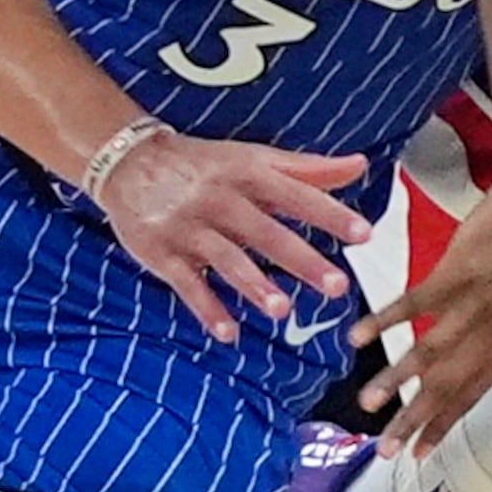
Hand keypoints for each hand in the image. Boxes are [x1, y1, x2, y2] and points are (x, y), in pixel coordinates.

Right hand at [93, 127, 369, 343]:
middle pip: (264, 231)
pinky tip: (228, 333)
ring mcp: (189, 228)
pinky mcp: (162, 253)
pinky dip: (206, 308)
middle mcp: (220, 200)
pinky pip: (186, 284)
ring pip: (226, 258)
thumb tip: (360, 166)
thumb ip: (308, 169)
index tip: (364, 233)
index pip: (295, 194)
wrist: (127, 161)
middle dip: (301, 259)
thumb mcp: (253, 158)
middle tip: (337, 285)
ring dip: (254, 285)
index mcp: (247, 173)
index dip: (329, 214)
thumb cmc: (204, 164)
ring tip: (283, 310)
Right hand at [356, 176, 491, 456]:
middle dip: (414, 420)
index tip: (419, 455)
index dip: (444, 426)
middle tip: (384, 449)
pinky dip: (386, 321)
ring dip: (395, 379)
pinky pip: (415, 303)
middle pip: (448, 385)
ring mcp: (475, 302)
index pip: (473, 395)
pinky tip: (360, 338)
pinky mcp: (457, 271)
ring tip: (368, 402)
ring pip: (429, 351)